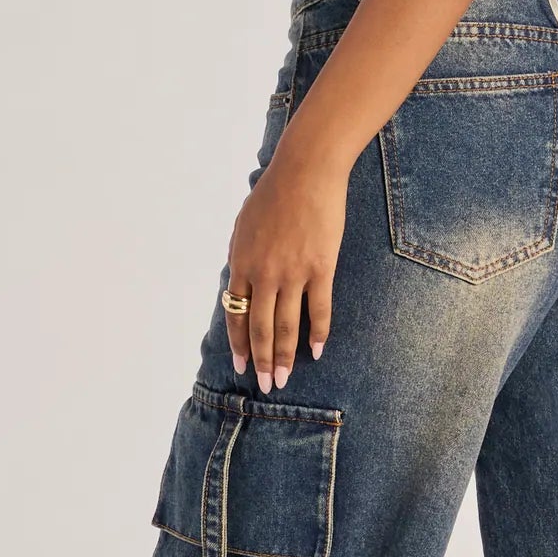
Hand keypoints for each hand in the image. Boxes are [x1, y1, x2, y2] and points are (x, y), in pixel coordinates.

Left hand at [225, 142, 347, 392]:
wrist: (305, 171)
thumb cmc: (274, 192)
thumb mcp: (244, 225)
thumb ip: (242, 256)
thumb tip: (241, 282)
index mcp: (242, 263)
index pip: (237, 315)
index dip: (240, 344)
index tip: (242, 366)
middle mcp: (264, 273)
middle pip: (262, 328)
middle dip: (262, 361)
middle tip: (267, 385)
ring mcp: (293, 272)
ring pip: (288, 326)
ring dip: (285, 356)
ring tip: (284, 378)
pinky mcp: (320, 267)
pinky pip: (319, 309)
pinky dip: (318, 333)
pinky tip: (316, 351)